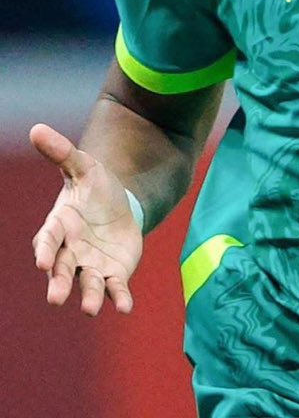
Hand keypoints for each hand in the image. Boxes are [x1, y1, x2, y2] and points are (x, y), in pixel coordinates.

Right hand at [30, 123, 142, 314]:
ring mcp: (91, 266)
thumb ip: (62, 152)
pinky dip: (118, 299)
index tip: (40, 261)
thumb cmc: (94, 188)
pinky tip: (125, 308)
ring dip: (87, 297)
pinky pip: (114, 289)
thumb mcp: (83, 166)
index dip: (43, 251)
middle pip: (61, 271)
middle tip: (55, 298)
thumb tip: (36, 128)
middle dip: (57, 283)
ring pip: (86, 285)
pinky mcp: (113, 274)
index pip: (47, 241)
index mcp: (59, 227)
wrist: (120, 206)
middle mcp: (70, 253)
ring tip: (88, 308)